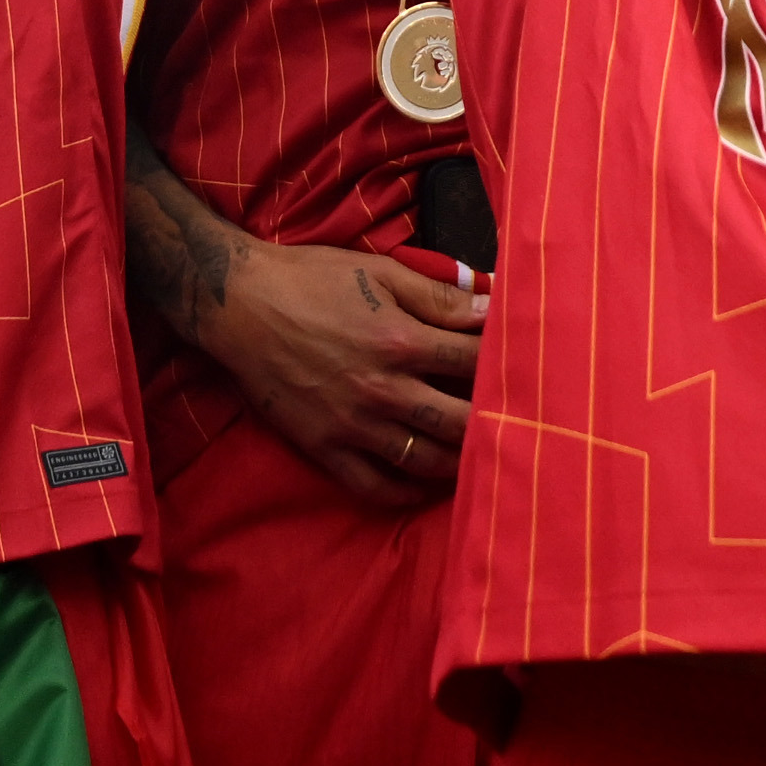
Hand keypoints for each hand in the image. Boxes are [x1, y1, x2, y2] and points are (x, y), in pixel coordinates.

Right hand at [195, 232, 491, 512]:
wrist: (242, 305)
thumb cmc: (315, 279)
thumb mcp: (383, 272)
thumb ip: (440, 295)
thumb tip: (492, 306)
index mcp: (402, 341)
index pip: (473, 364)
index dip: (503, 365)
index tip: (524, 369)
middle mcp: (383, 390)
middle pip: (458, 421)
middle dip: (491, 423)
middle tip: (515, 424)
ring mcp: (353, 426)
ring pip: (423, 461)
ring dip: (458, 463)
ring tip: (483, 458)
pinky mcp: (324, 448)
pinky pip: (373, 487)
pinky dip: (405, 493)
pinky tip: (424, 486)